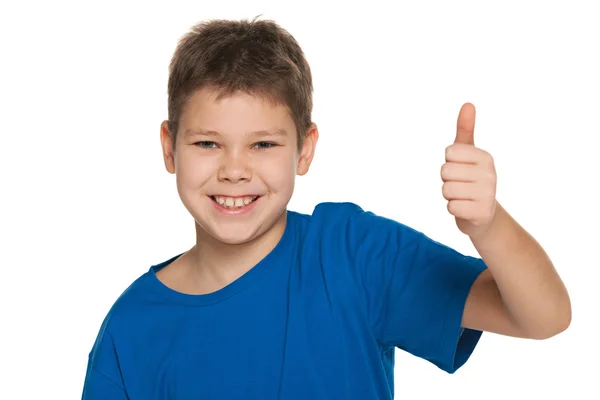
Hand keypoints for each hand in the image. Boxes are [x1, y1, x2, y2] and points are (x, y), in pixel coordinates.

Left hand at [441, 103, 496, 237]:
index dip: (449, 163)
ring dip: (450, 196)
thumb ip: (465, 130)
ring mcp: (488, 194)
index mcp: (485, 157)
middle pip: (445, 171)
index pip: (449, 153)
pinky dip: (454, 209)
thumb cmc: (470, 180)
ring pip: (446, 189)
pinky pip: (451, 207)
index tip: (461, 170)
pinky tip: (465, 209)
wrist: (482, 216)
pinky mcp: (482, 213)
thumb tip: (468, 104)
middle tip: (461, 186)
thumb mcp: (467, 154)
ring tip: (463, 197)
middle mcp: (490, 173)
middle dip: (447, 180)